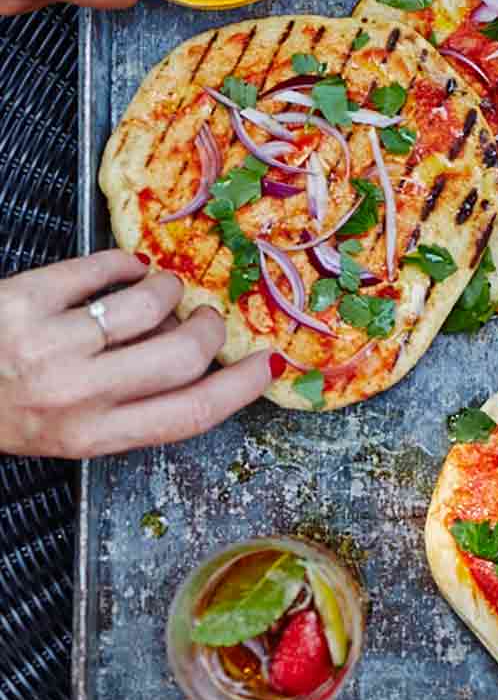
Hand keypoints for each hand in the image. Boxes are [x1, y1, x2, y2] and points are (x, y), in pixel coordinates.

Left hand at [0, 250, 274, 457]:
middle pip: (183, 354)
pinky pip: (102, 267)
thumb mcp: (69, 428)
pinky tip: (121, 270)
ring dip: (165, 288)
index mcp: (90, 436)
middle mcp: (74, 395)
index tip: (268, 363)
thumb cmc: (4, 407)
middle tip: (204, 316)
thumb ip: (128, 402)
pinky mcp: (25, 298)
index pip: (189, 415)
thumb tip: (198, 356)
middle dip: (208, 325)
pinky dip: (123, 263)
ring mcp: (48, 344)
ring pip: (149, 302)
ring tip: (154, 291)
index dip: (240, 387)